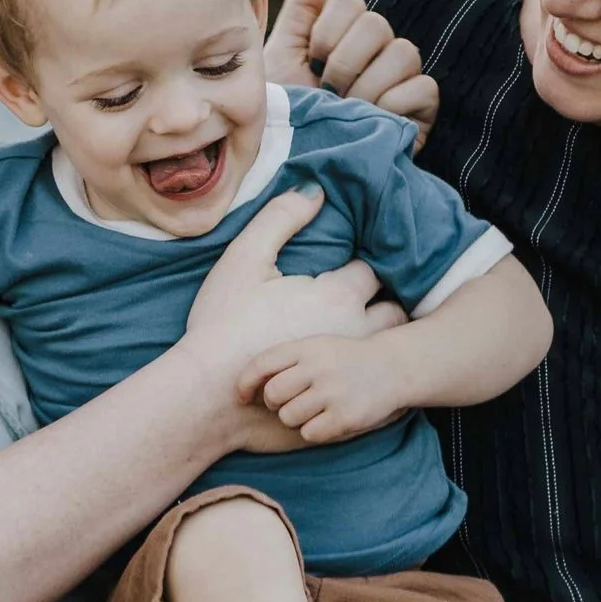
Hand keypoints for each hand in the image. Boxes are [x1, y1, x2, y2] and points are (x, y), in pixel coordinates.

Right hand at [179, 187, 404, 448]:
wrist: (206, 396)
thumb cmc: (222, 324)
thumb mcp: (244, 259)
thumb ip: (281, 218)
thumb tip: (315, 191)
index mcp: (337, 296)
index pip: (373, 271)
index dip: (363, 266)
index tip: (350, 267)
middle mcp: (355, 334)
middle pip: (394, 313)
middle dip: (384, 304)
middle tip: (364, 303)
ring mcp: (351, 374)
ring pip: (387, 354)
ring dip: (380, 343)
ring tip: (362, 338)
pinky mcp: (344, 410)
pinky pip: (379, 398)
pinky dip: (375, 384)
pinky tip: (358, 379)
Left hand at [244, 332, 402, 444]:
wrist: (393, 368)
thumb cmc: (344, 360)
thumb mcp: (316, 348)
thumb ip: (284, 361)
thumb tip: (244, 389)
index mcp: (307, 347)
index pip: (261, 365)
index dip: (245, 384)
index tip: (242, 397)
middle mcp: (319, 367)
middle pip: (273, 395)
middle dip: (275, 403)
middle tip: (291, 402)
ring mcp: (333, 392)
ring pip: (288, 416)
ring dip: (296, 418)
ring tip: (315, 409)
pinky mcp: (345, 416)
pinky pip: (309, 433)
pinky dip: (315, 431)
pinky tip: (329, 419)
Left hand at [267, 0, 438, 137]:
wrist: (298, 167)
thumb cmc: (288, 115)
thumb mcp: (282, 58)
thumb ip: (301, 9)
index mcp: (344, 33)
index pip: (349, 2)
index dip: (327, 30)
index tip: (311, 60)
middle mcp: (377, 49)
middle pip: (376, 25)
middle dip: (344, 62)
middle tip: (328, 91)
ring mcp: (403, 77)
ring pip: (403, 51)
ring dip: (367, 85)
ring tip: (348, 109)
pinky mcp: (422, 109)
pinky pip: (422, 87)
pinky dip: (393, 104)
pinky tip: (373, 120)